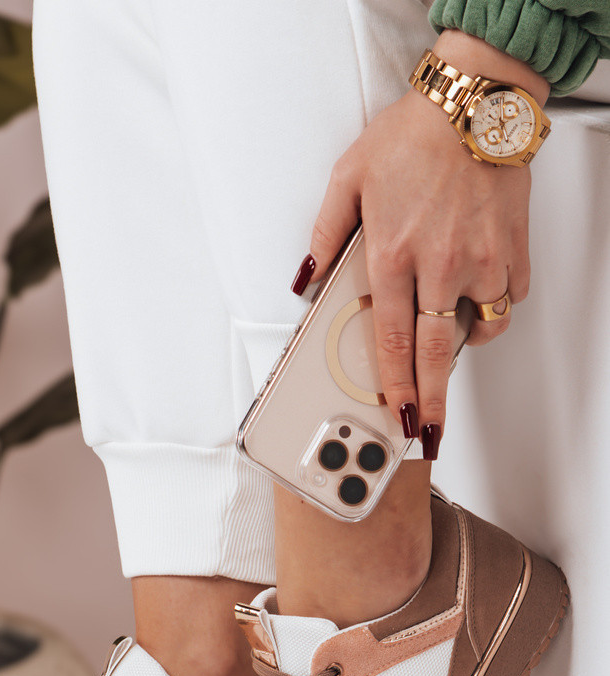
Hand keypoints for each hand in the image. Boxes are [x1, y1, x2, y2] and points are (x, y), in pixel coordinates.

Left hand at [290, 32, 548, 458]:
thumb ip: (323, 235)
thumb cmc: (412, 135)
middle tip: (432, 433)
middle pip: (435, 355)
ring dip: (463, 348)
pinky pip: (507, 299)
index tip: (398, 416)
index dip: (394, 388)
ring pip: (477, 330)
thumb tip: (304, 278)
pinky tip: (477, 298)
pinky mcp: (512, 250)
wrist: (475, 101)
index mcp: (392, 254)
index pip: (390, 341)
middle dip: (433, 404)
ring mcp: (481, 260)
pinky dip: (493, 308)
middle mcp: (439, 265)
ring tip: (451, 348)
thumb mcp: (346, 178)